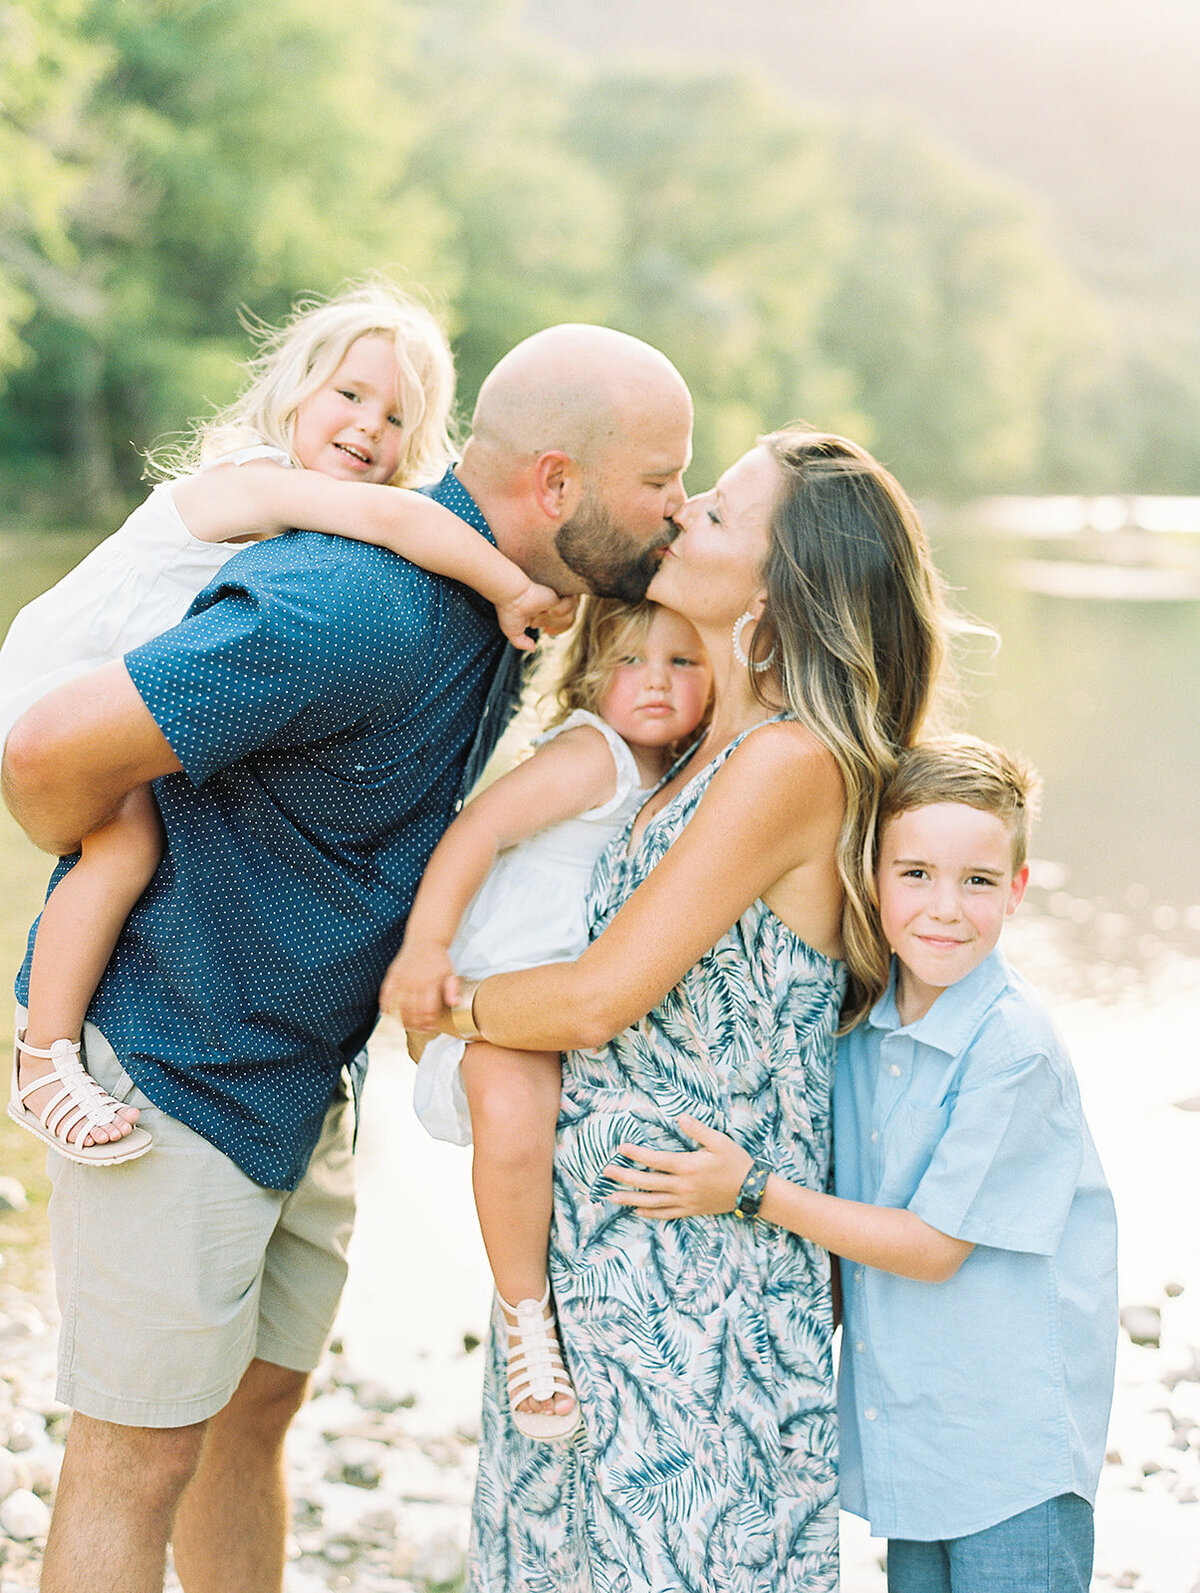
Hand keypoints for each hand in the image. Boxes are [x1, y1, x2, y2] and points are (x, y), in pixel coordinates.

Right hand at [379, 939, 459, 1031]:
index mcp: (430, 982)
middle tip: (421, 1029)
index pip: (428, 1010)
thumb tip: (453, 1003)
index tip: (431, 1027)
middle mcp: (414, 981)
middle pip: (412, 1012)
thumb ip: (453, 989)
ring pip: (398, 1008)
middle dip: (417, 1025)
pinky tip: (391, 1015)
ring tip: (408, 1026)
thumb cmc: (439, 960)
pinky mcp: (392, 976)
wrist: (425, 940)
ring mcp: (401, 979)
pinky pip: (385, 997)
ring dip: (402, 1020)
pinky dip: (386, 1008)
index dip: (429, 1022)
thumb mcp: (451, 973)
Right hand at [495, 582, 573, 650]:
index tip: (547, 631)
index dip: (557, 629)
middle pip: (567, 621)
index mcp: (541, 612)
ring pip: (569, 615)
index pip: (561, 622)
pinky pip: (571, 605)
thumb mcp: (512, 631)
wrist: (511, 595)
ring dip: (555, 619)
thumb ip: (521, 643)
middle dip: (554, 625)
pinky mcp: (559, 592)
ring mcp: (555, 598)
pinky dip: (560, 610)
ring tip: (542, 613)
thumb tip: (532, 649)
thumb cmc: (508, 609)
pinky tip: (547, 608)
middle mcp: (549, 604)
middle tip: (539, 623)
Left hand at [603, 1114, 753, 1219]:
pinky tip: (638, 1211)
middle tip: (606, 1173)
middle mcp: (682, 1186)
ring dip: (631, 1199)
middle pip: (647, 1182)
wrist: (752, 1191)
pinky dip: (650, 1213)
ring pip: (652, 1201)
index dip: (636, 1154)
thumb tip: (680, 1116)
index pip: (654, 1160)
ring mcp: (685, 1201)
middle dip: (624, 1177)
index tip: (620, 1148)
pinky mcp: (691, 1210)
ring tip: (612, 1196)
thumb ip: (697, 1129)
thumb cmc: (736, 1162)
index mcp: (687, 1166)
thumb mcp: (719, 1141)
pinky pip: (666, 1214)